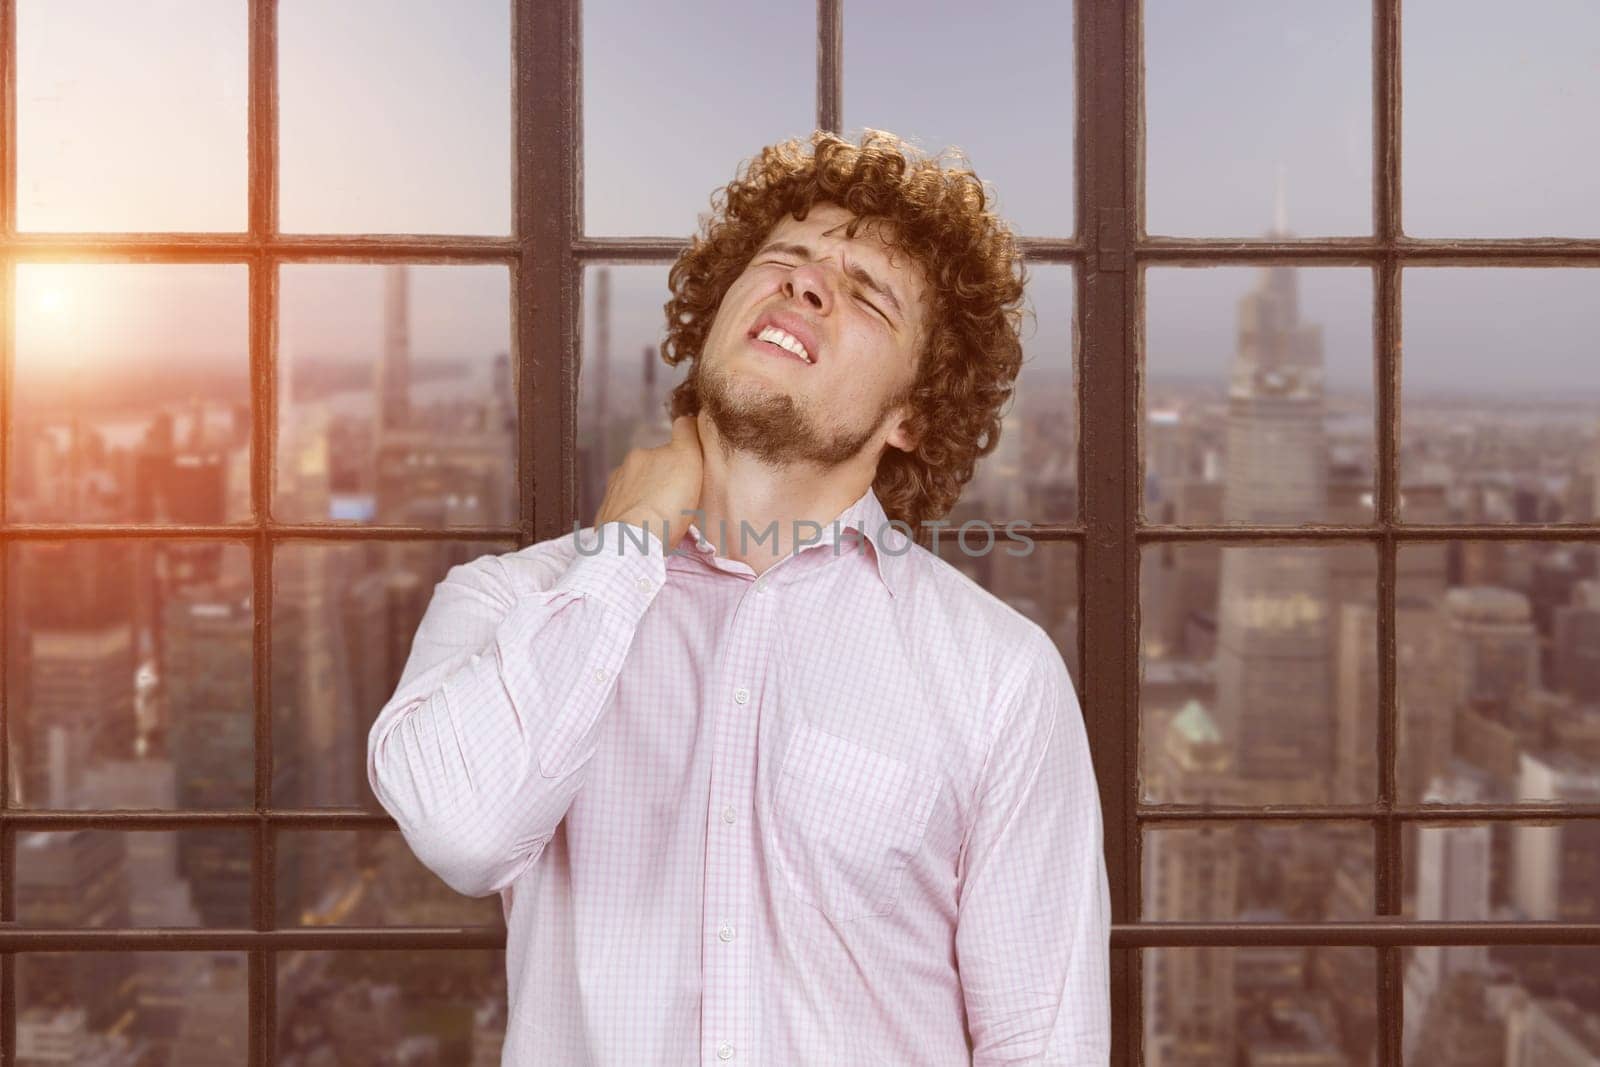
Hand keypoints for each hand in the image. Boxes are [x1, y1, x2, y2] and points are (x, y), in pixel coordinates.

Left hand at [595, 414, 704, 551]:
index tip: (690, 464)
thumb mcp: (686, 460)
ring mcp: (612, 495)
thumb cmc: (666, 502)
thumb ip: (686, 435)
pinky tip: (644, 531)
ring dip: (646, 500)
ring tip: (662, 520)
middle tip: (679, 500)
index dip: (681, 452)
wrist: (633, 541)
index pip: (666, 447)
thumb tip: (686, 419)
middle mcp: (623, 470)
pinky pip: (624, 514)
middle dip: (663, 480)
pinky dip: (633, 518)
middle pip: (651, 470)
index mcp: (642, 455)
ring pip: (636, 492)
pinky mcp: (605, 520)